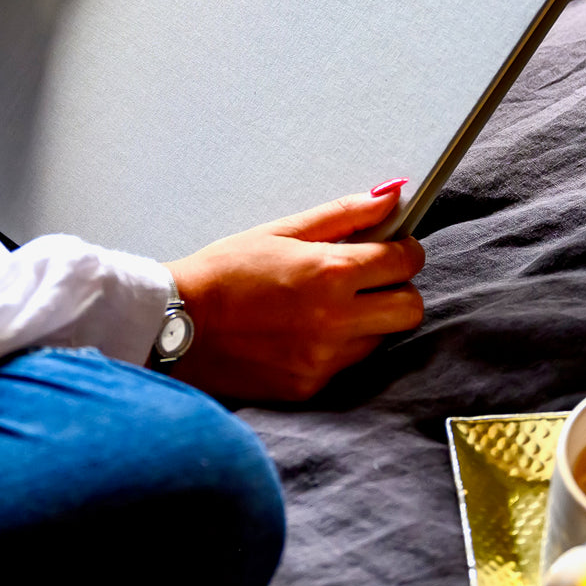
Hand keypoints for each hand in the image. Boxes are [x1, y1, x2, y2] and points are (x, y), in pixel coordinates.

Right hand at [164, 182, 424, 401]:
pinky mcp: (310, 386)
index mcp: (330, 273)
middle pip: (410, 308)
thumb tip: (388, 199)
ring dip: (370, 319)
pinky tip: (305, 331)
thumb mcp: (281, 231)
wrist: (175, 323)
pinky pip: (348, 364)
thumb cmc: (224, 270)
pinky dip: (339, 346)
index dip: (404, 250)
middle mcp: (335, 320)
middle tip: (369, 279)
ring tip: (328, 306)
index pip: (405, 261)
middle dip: (399, 289)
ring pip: (382, 338)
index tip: (392, 247)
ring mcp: (324, 359)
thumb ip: (341, 215)